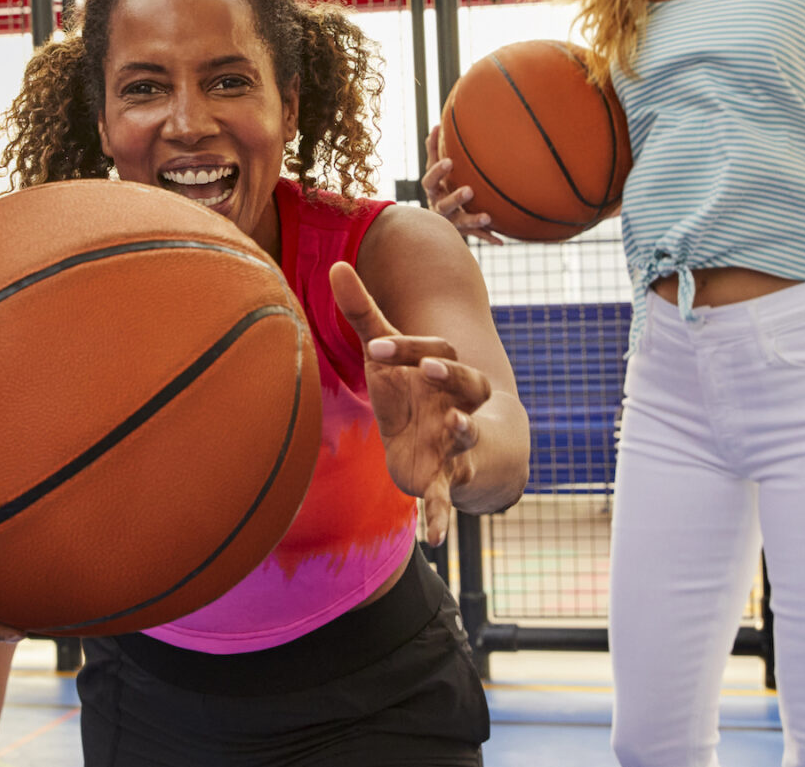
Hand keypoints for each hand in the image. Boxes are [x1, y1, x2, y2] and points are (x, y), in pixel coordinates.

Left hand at [330, 262, 491, 545]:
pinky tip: (432, 543)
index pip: (435, 350)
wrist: (444, 443)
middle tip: (433, 369)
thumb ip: (363, 311)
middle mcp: (457, 402)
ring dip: (462, 433)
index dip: (409, 348)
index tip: (378, 345)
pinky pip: (447, 499)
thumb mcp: (386, 355)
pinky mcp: (445, 478)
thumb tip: (336, 262)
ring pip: (466, 436)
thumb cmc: (411, 392)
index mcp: (443, 369)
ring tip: (456, 428)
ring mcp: (455, 442)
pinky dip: (439, 519)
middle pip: (467, 385)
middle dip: (452, 379)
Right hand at [421, 126, 498, 244]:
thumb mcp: (434, 171)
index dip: (438, 172)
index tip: (450, 161)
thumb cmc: (440, 188)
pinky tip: (501, 240)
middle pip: (444, 205)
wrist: (434, 223)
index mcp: (433, 191)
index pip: (430, 181)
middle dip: (456, 198)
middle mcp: (438, 208)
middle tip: (470, 190)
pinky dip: (488, 237)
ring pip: (460, 223)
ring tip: (487, 217)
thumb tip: (436, 125)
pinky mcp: (462, 233)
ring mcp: (450, 223)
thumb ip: (433, 151)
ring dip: (473, 220)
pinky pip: (476, 236)